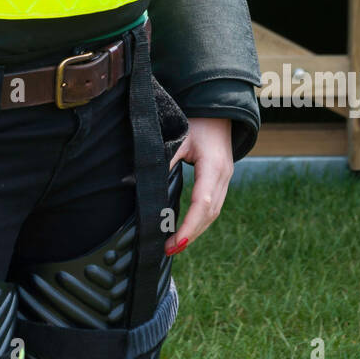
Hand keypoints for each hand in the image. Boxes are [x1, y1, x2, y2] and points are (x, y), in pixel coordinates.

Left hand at [164, 118, 233, 255]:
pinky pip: (214, 206)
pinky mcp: (223, 180)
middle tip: (168, 250)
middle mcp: (224, 176)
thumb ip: (162, 159)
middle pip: (209, 214)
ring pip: (213, 213)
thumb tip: (133, 181)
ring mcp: (226, 179)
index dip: (189, 226)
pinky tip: (187, 228)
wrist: (219, 108)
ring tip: (175, 245)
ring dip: (196, 230)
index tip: (174, 243)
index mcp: (213, 166)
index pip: (202, 203)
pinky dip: (200, 220)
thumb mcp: (178, 137)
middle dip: (190, 234)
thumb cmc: (197, 120)